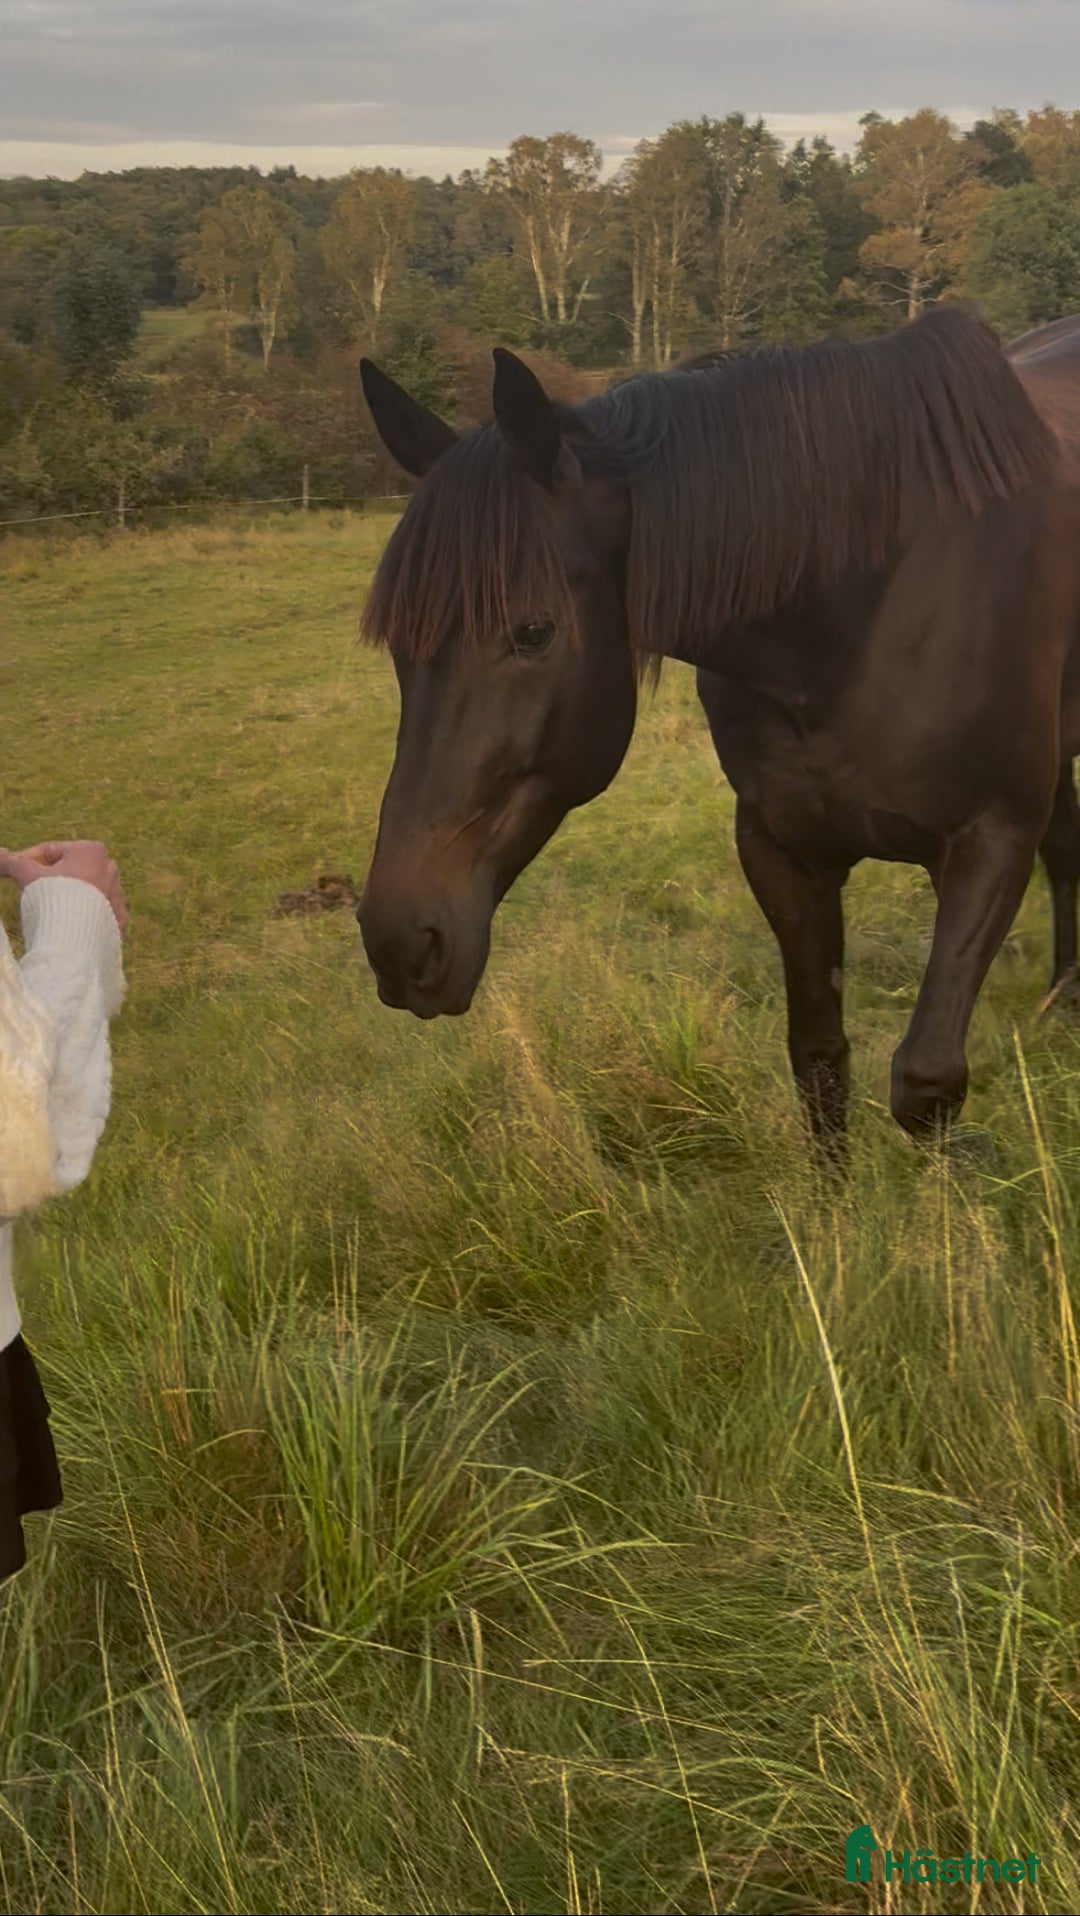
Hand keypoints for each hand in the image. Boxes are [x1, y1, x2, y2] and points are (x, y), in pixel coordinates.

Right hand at [0, 840, 128, 931]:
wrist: (75, 939)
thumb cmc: (52, 899)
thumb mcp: (27, 875)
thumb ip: (11, 862)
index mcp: (91, 851)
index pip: (51, 851)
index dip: (28, 861)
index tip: (14, 874)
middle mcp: (111, 868)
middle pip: (70, 871)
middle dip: (49, 879)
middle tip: (30, 893)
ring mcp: (118, 895)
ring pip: (85, 892)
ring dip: (68, 897)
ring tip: (49, 911)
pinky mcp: (120, 919)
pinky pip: (98, 913)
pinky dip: (85, 916)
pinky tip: (70, 925)